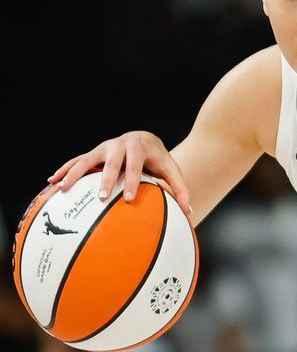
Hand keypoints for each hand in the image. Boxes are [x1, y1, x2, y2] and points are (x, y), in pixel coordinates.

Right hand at [48, 131, 192, 214]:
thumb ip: (180, 189)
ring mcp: (102, 148)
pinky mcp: (92, 154)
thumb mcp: (171, 170)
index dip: (132, 182)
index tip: (129, 199)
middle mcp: (118, 145)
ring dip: (75, 174)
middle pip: (111, 163)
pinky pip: (76, 162)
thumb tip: (190, 212)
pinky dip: (64, 170)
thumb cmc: (159, 160)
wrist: (144, 139)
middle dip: (106, 180)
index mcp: (139, 148)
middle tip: (101, 198)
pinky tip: (52, 182)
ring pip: (86, 160)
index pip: (136, 166)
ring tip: (63, 189)